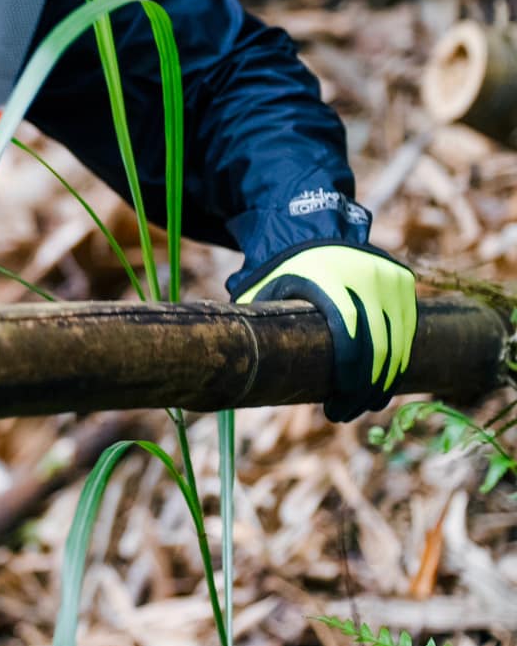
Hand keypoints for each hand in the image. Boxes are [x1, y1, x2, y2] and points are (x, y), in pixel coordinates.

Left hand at [238, 243, 417, 421]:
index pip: (348, 333)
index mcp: (326, 278)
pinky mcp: (402, 281)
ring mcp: (388, 277)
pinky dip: (398, 360)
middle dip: (364, 387)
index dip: (349, 373)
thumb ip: (257, 325)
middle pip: (376, 344)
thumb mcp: (263, 291)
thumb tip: (238, 373)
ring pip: (398, 342)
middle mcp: (364, 276)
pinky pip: (407, 329)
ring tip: (363, 406)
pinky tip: (383, 385)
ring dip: (384, 380)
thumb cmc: (283, 273)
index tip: (337, 404)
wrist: (314, 231)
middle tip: (344, 414)